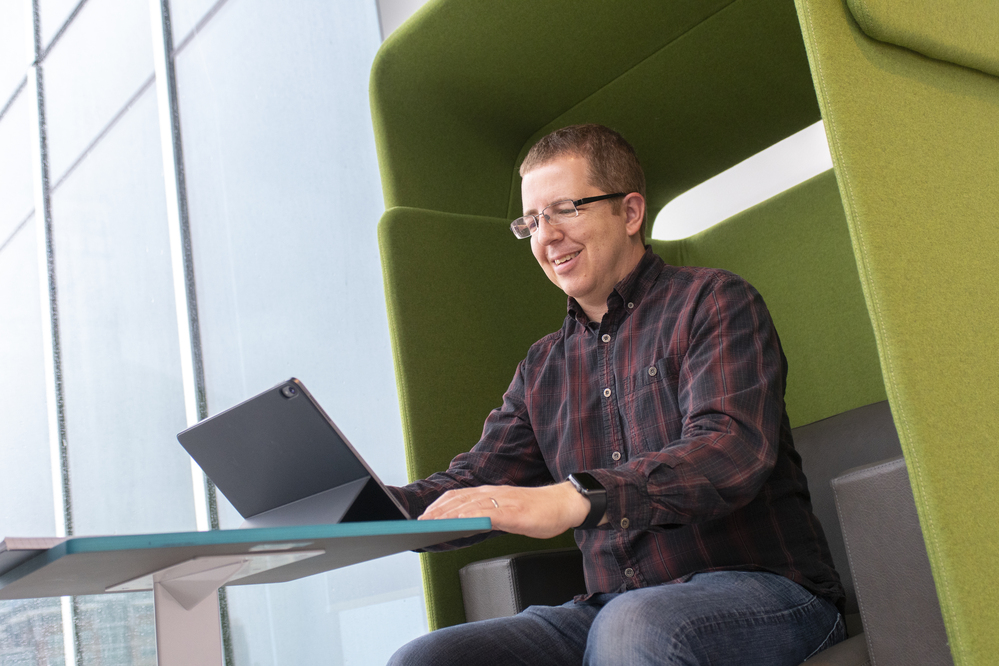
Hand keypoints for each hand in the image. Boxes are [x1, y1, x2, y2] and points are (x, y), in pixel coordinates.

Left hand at [418, 482, 591, 539]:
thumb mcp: (508, 511)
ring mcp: (503, 501)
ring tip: (432, 523)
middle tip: (420, 522)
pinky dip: (471, 518)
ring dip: (448, 515)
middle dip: (437, 511)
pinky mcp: (513, 512)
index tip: (424, 514)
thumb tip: (469, 525)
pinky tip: (460, 524)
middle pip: (459, 500)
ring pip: (469, 506)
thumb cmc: (538, 510)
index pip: (458, 496)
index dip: (439, 505)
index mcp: (491, 493)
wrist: (564, 504)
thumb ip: (489, 515)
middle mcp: (493, 493)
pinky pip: (488, 514)